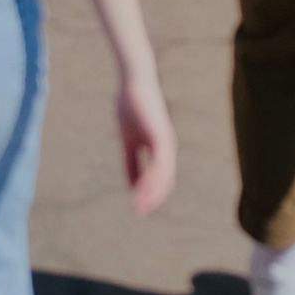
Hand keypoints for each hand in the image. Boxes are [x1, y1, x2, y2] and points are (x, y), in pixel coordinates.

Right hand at [116, 72, 176, 214]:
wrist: (133, 82)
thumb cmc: (130, 107)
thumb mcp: (128, 140)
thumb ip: (131, 162)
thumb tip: (132, 185)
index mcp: (159, 148)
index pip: (159, 177)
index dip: (150, 193)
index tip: (138, 207)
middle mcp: (166, 147)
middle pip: (164, 180)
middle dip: (152, 197)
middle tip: (139, 212)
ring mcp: (166, 142)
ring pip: (163, 175)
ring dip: (151, 192)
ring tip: (139, 206)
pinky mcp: (160, 136)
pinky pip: (158, 163)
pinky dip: (150, 178)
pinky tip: (140, 189)